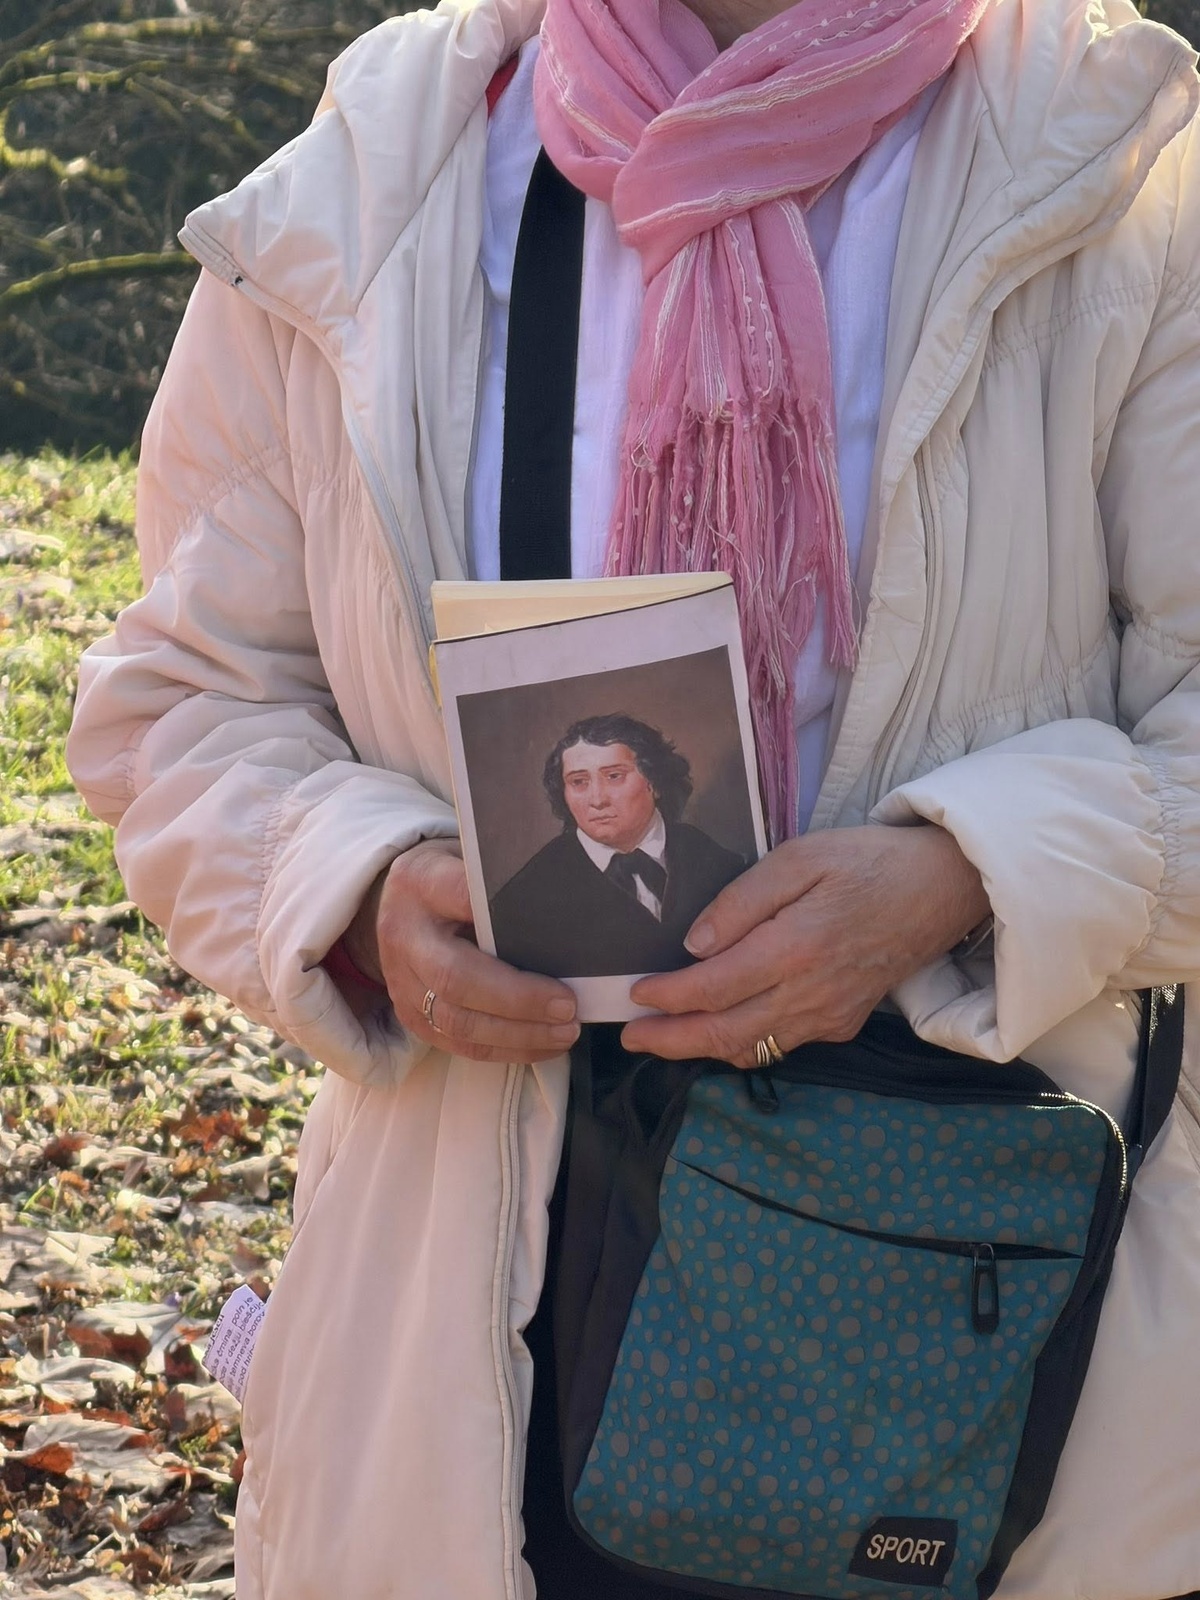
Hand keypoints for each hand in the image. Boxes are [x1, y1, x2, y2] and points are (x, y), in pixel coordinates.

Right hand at [344, 840, 579, 1061]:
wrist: (400, 909)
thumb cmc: (451, 884)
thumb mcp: (468, 863)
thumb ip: (502, 880)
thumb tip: (565, 907)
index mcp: (421, 884)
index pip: (458, 893)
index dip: (499, 914)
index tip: (553, 924)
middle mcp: (405, 936)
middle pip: (455, 978)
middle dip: (517, 999)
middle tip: (567, 1006)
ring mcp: (403, 983)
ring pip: (457, 1022)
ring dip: (517, 1033)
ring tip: (565, 1031)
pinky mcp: (412, 1017)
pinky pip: (458, 1045)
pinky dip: (506, 1050)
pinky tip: (543, 1045)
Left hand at [621, 824, 988, 1067]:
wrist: (941, 887)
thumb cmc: (868, 861)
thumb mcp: (800, 857)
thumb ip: (742, 901)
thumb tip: (694, 944)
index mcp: (793, 949)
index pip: (711, 988)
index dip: (666, 997)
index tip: (634, 993)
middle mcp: (808, 995)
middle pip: (723, 1033)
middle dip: (669, 1041)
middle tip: (628, 1039)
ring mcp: (828, 1015)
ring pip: (751, 1048)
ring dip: (702, 1049)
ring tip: (662, 1040)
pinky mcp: (843, 1023)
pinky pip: (781, 1045)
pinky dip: (742, 1045)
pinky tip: (720, 1031)